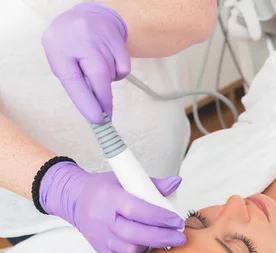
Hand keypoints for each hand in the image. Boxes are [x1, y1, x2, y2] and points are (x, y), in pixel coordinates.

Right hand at [39, 162, 185, 252]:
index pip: (137, 210)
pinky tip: (145, 247)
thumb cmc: (104, 189)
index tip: (177, 221)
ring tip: (163, 240)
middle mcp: (103, 219)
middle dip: (162, 237)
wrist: (76, 199)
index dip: (159, 217)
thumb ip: (152, 184)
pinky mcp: (98, 248)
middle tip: (180, 237)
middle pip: (134, 234)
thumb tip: (176, 182)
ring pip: (129, 250)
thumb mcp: (126, 179)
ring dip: (150, 246)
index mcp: (110, 198)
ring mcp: (99, 236)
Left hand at [42, 3, 130, 123]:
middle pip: (98, 74)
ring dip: (108, 81)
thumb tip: (94, 106)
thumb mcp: (63, 61)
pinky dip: (118, 73)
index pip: (72, 79)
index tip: (97, 119)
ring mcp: (99, 35)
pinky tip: (110, 63)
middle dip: (104, 98)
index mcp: (57, 46)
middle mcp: (78, 37)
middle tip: (107, 115)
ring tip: (99, 72)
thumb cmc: (71, 44)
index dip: (86, 101)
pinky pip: (124, 66)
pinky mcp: (116, 36)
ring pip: (112, 72)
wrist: (89, 15)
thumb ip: (75, 81)